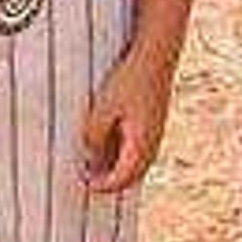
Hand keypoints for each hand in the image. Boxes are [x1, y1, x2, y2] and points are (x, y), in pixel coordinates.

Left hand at [80, 40, 178, 194]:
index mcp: (141, 145)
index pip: (122, 179)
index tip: (84, 184)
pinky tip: (108, 146)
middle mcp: (152, 143)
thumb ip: (94, 135)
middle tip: (88, 180)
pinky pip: (140, 149)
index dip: (103, 186)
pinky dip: (124, 155)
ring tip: (95, 166)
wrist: (157, 55)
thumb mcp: (103, 108)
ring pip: (138, 164)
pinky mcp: (155, 122)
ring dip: (118, 169)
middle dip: (111, 182)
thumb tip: (89, 157)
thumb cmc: (130, 79)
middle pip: (132, 176)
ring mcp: (156, 133)